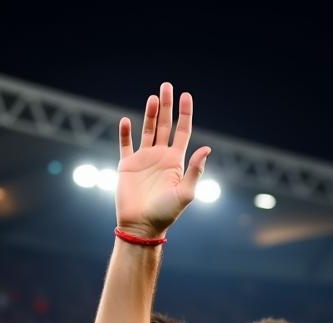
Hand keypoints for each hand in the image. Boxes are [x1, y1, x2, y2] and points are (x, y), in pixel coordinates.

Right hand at [116, 82, 210, 237]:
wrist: (142, 226)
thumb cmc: (166, 213)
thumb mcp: (186, 193)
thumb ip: (196, 170)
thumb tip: (207, 148)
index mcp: (176, 162)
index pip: (183, 132)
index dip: (185, 114)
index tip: (186, 96)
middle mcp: (161, 157)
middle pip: (164, 125)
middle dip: (166, 106)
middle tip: (167, 86)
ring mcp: (144, 159)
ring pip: (147, 130)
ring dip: (149, 113)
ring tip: (153, 98)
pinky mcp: (127, 165)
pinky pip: (125, 144)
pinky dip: (125, 132)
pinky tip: (126, 120)